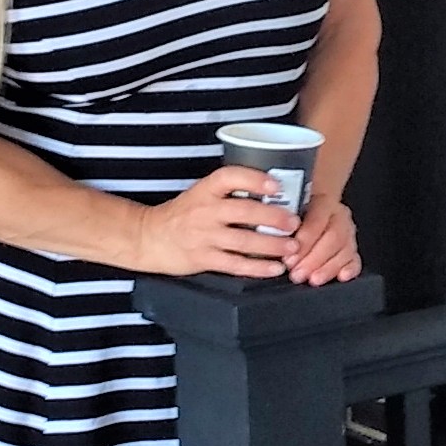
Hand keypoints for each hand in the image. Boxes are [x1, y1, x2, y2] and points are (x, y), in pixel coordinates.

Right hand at [141, 166, 298, 280]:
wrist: (149, 237)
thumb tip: (275, 192)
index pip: (230, 177)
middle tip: (295, 223)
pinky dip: (258, 268)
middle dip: (273, 218)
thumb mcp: (202, 194)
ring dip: (272, 245)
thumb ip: (230, 192)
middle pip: (243, 212)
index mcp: (206, 190)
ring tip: (293, 247)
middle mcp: (204, 211)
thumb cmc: (184, 214)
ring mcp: (203, 236)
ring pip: (243, 241)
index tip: (276, 185)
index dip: (254, 179)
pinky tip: (276, 268)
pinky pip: (235, 265)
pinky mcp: (203, 259)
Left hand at [282, 193, 361, 284]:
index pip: (317, 220)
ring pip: (345, 249)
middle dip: (314, 259)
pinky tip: (342, 276)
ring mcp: (347, 231)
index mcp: (322, 201)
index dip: (305, 241)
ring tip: (313, 279)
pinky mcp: (351, 247)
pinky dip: (350, 269)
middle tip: (297, 273)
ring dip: (328, 267)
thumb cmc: (290, 216)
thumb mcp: (284, 212)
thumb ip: (283, 223)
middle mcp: (338, 214)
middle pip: (334, 236)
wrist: (305, 209)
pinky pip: (355, 258)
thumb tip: (273, 237)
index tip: (290, 257)